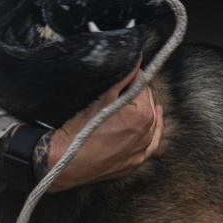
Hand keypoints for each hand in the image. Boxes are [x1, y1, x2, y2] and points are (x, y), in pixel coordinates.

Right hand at [45, 63, 163, 191]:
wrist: (67, 162)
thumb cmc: (81, 129)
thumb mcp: (102, 97)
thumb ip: (123, 77)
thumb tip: (136, 61)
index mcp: (142, 114)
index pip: (142, 84)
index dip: (132, 76)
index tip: (123, 75)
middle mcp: (146, 133)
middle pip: (147, 102)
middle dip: (137, 92)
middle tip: (121, 88)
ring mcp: (142, 149)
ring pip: (150, 121)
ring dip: (144, 108)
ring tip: (135, 99)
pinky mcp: (135, 162)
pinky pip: (151, 144)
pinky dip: (153, 131)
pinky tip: (155, 120)